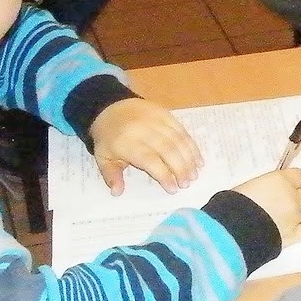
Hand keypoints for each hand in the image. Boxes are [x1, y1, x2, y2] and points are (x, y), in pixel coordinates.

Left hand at [88, 98, 203, 193]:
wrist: (109, 107)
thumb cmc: (108, 138)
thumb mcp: (102, 158)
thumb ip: (111, 176)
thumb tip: (117, 192)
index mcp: (126, 142)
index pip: (150, 160)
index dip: (164, 174)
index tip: (173, 189)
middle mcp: (143, 129)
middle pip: (167, 150)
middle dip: (180, 168)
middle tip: (186, 183)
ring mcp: (155, 120)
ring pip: (178, 140)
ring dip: (189, 158)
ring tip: (194, 174)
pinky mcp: (165, 114)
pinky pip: (182, 130)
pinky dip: (192, 146)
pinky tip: (198, 159)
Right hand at [233, 166, 300, 248]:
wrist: (233, 231)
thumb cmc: (233, 206)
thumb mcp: (247, 187)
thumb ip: (264, 187)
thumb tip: (267, 191)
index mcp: (280, 180)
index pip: (300, 176)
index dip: (293, 182)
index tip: (287, 185)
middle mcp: (292, 197)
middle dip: (295, 198)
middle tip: (281, 203)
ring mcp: (295, 216)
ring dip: (295, 213)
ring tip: (281, 218)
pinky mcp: (294, 234)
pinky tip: (292, 227)